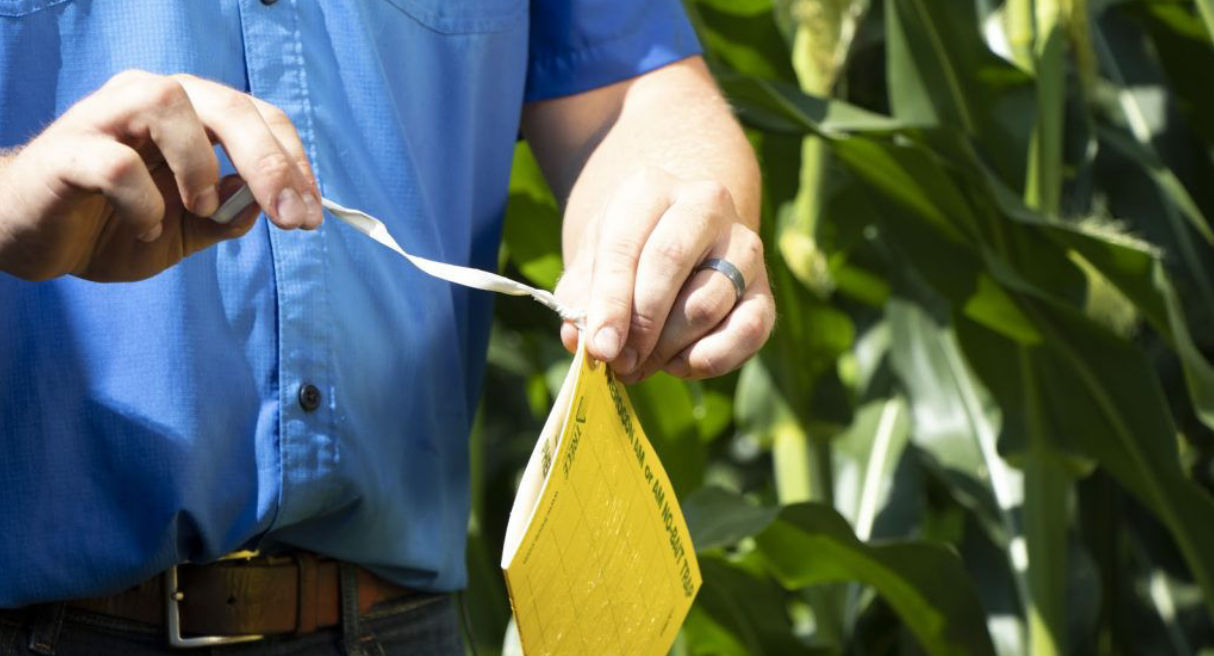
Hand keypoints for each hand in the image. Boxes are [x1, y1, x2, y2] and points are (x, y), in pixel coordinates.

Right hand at [0, 69, 321, 281]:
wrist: (30, 237)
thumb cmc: (111, 224)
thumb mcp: (187, 231)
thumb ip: (230, 217)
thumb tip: (268, 204)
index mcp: (191, 113)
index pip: (260, 117)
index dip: (294, 163)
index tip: (313, 216)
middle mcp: (150, 99)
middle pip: (227, 104)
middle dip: (271, 162)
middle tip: (293, 219)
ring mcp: (105, 117)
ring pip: (168, 103)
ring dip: (199, 163)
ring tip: (199, 210)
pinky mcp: (67, 150)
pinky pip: (115, 162)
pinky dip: (144, 202)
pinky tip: (146, 228)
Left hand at [555, 167, 774, 382]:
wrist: (678, 238)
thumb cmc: (626, 254)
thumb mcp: (591, 264)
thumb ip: (579, 300)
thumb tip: (579, 339)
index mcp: (650, 189)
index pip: (626, 244)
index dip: (610, 302)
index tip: (600, 348)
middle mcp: (705, 204)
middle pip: (670, 264)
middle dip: (641, 324)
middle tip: (621, 363)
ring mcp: (742, 245)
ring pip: (705, 304)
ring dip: (669, 347)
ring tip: (642, 363)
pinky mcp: (765, 288)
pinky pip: (749, 330)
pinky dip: (712, 358)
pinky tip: (680, 363)